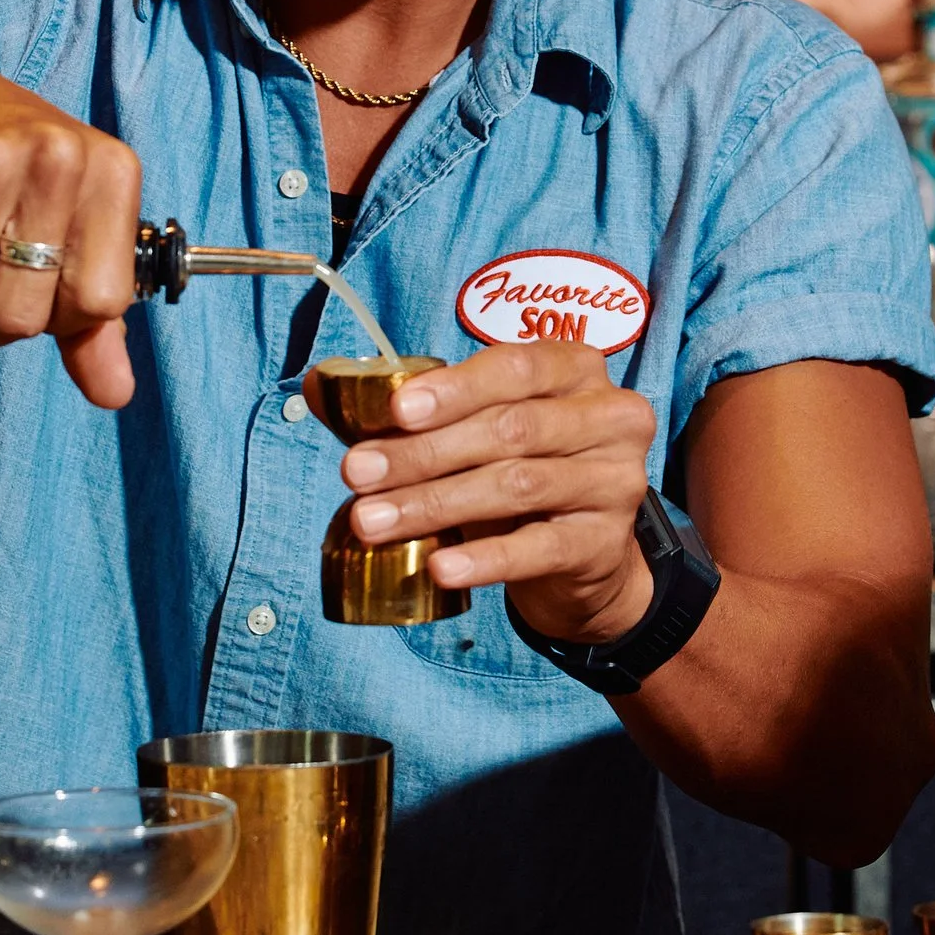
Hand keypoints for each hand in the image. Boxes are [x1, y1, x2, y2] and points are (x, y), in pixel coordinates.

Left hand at [313, 343, 658, 644]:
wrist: (581, 558)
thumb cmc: (517, 473)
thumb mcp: (472, 432)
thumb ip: (407, 410)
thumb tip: (318, 383)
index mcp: (574, 369)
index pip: (515, 368)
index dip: (454, 389)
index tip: (395, 412)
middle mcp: (609, 416)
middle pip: (508, 429)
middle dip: (423, 453)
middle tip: (357, 474)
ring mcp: (616, 480)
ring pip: (516, 485)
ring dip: (435, 503)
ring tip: (372, 521)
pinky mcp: (606, 542)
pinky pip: (540, 548)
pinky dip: (485, 558)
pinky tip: (440, 567)